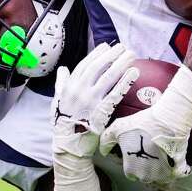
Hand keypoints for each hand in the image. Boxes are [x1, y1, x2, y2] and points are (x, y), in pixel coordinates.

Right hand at [51, 43, 137, 190]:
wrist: (69, 144)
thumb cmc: (63, 123)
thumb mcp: (57, 101)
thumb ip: (61, 83)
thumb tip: (63, 69)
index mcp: (69, 86)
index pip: (84, 65)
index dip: (97, 54)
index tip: (107, 46)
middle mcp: (79, 90)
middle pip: (98, 67)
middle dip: (112, 55)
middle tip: (124, 47)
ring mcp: (90, 99)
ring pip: (108, 76)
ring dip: (121, 63)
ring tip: (132, 55)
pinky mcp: (101, 110)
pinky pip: (115, 92)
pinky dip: (125, 81)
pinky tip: (134, 73)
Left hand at [99, 64, 191, 184]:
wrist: (168, 119)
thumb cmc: (141, 124)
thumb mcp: (117, 128)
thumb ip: (106, 141)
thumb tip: (103, 151)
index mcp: (131, 170)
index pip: (130, 174)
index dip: (133, 163)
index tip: (136, 152)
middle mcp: (147, 176)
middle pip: (145, 175)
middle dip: (146, 166)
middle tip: (148, 151)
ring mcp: (163, 174)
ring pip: (160, 176)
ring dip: (160, 168)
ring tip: (161, 154)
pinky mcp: (178, 169)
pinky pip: (177, 174)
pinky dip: (177, 170)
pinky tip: (175, 161)